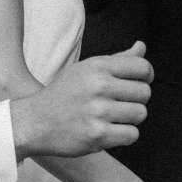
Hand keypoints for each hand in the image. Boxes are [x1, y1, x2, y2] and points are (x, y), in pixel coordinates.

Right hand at [11, 41, 152, 158]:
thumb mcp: (85, 69)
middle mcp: (98, 86)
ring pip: (140, 114)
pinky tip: (109, 130)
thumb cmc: (63, 94)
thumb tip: (142, 46)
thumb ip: (117, 59)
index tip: (137, 84)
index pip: (142, 67)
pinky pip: (132, 135)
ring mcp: (98, 112)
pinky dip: (124, 135)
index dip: (146, 76)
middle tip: (119, 104)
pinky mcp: (97, 135)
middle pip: (144, 93)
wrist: (34, 121)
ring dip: (130, 119)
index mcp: (97, 66)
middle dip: (136, 100)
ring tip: (112, 117)